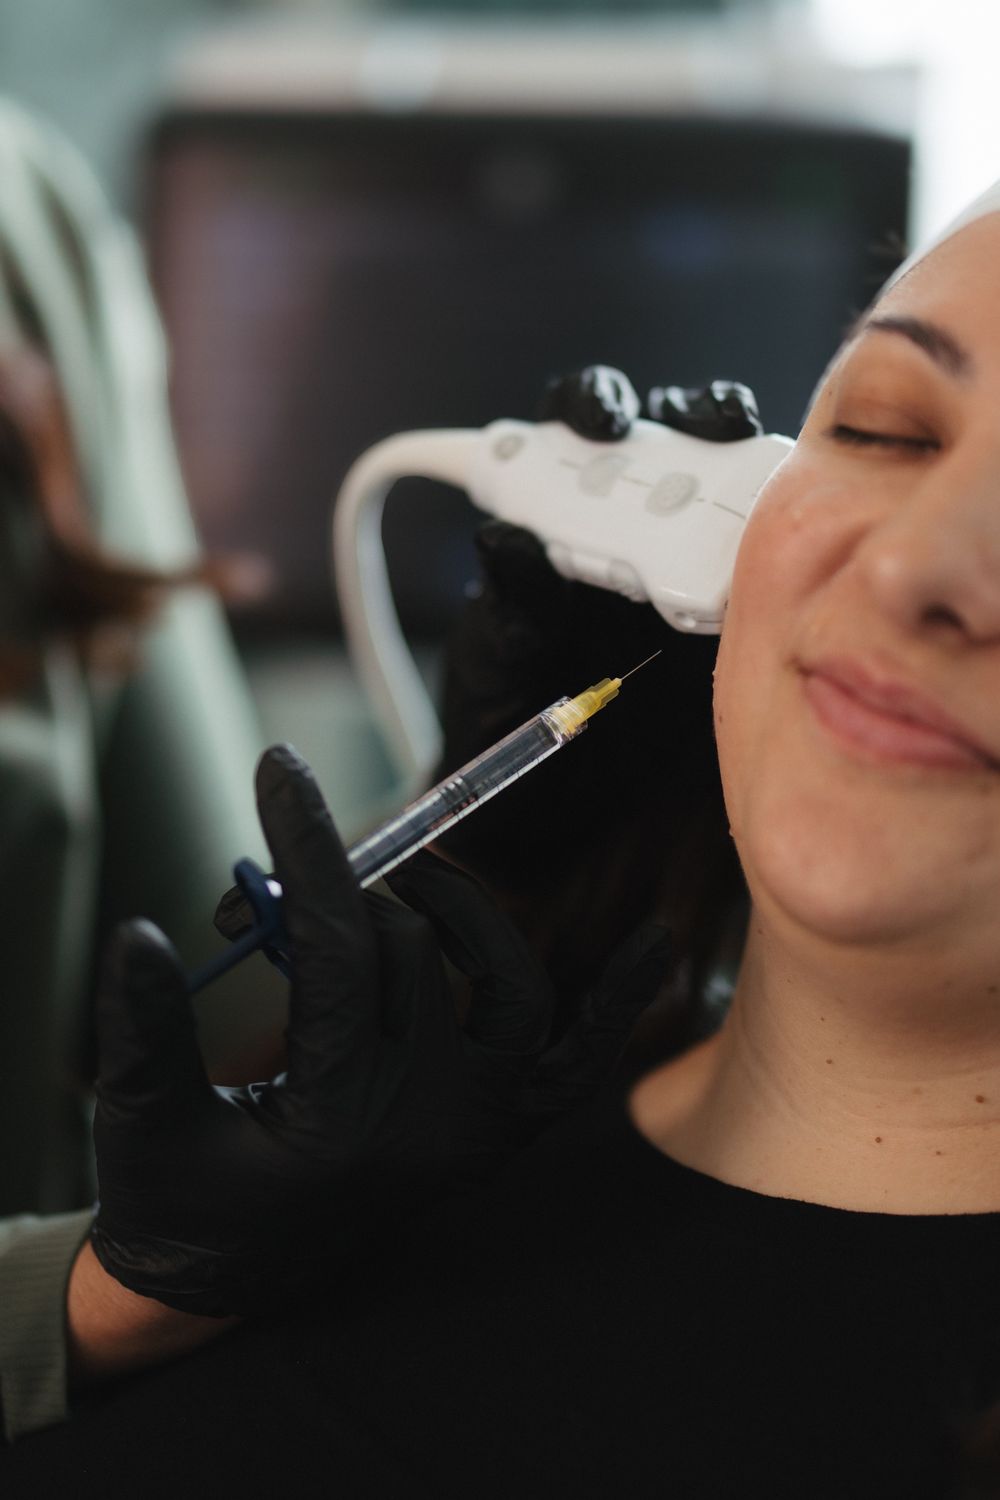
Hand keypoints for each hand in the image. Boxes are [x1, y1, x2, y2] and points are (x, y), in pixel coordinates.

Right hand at [91, 746, 669, 1316]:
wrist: (232, 1277)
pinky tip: (659, 940)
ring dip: (464, 915)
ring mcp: (480, 1132)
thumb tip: (140, 933)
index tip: (282, 772)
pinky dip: (617, 1000)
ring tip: (401, 880)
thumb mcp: (140, 1120)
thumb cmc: (179, 1196)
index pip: (340, 948)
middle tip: (277, 880)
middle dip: (340, 891)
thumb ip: (141, 1029)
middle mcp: (431, 1127)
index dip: (310, 849)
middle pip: (411, 954)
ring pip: (510, 988)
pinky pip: (579, 1062)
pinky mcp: (501, 1134)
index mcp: (340, 1121)